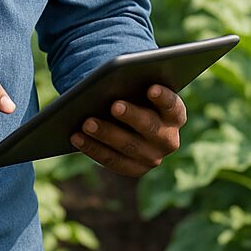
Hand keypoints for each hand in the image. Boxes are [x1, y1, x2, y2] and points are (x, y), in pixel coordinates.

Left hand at [69, 85, 185, 177]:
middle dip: (132, 116)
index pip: (173, 106)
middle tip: (114, 105)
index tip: (151, 88)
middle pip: (151, 128)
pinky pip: (112, 161)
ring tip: (86, 121)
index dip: (163, 98)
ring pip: (129, 147)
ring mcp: (153, 157)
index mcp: (175, 115)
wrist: (131, 120)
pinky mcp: (135, 169)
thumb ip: (132, 84)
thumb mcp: (136, 88)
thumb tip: (112, 81)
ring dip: (106, 134)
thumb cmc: (134, 95)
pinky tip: (75, 136)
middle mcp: (169, 139)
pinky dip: (92, 148)